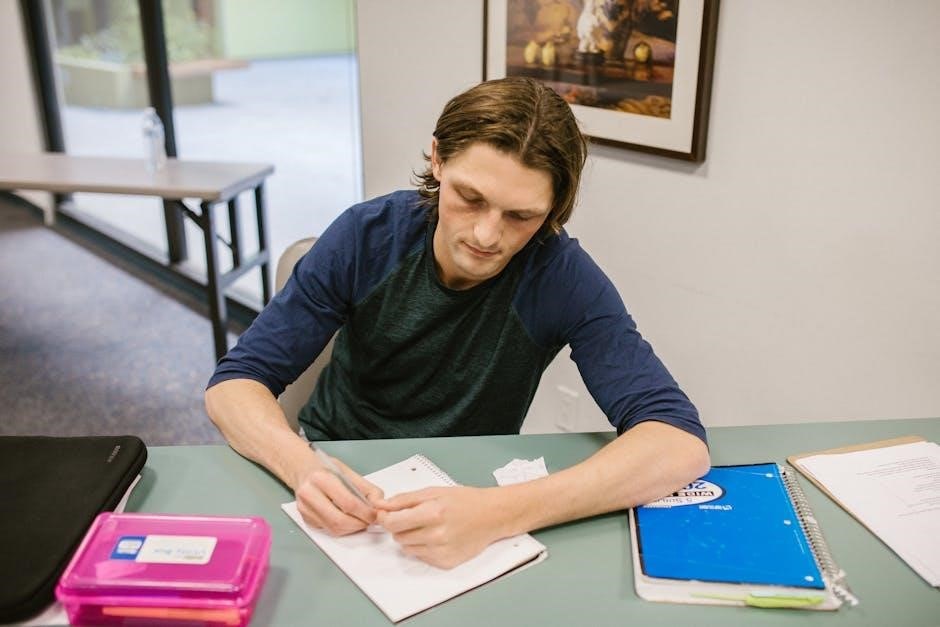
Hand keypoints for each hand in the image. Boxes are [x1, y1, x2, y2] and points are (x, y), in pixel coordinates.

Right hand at [295, 455, 383, 535]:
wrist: (303, 469)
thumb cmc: (326, 468)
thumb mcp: (348, 471)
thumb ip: (366, 488)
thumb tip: (379, 505)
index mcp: (321, 478)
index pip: (348, 503)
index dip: (365, 513)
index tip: (375, 514)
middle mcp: (309, 494)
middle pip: (339, 520)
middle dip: (359, 524)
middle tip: (369, 520)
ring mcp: (305, 508)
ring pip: (333, 529)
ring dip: (351, 528)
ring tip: (360, 519)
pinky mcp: (305, 519)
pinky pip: (328, 530)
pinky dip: (342, 528)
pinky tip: (347, 518)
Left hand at [375, 486, 502, 568]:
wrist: (492, 516)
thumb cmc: (465, 501)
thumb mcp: (433, 492)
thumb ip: (404, 500)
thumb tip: (381, 506)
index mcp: (433, 513)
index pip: (393, 523)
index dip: (385, 518)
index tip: (386, 514)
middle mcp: (437, 535)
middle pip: (398, 536)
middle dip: (401, 526)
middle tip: (417, 517)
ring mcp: (442, 551)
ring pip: (407, 548)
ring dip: (412, 538)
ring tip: (430, 526)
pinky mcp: (446, 563)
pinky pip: (421, 557)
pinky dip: (424, 547)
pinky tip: (438, 537)